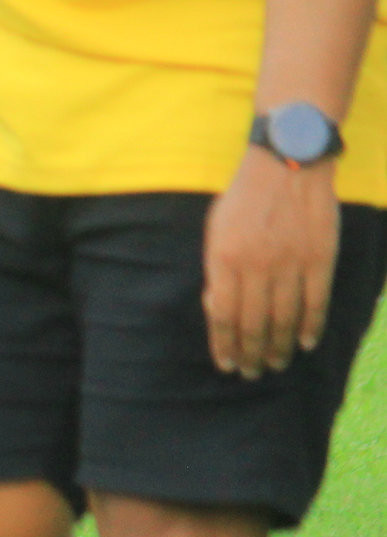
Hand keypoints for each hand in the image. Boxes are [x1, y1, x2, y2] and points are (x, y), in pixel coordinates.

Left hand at [205, 148, 340, 376]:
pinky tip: (304, 343)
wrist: (287, 163)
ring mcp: (291, 263)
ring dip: (278, 347)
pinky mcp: (320, 258)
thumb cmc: (244, 199)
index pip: (223, 316)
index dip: (224, 345)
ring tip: (274, 364)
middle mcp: (256, 266)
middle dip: (250, 353)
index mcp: (224, 259)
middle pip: (253, 323)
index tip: (226, 364)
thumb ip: (217, 270)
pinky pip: (316, 301)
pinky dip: (310, 326)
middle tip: (250, 373)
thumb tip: (218, 309)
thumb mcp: (216, 230)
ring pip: (284, 318)